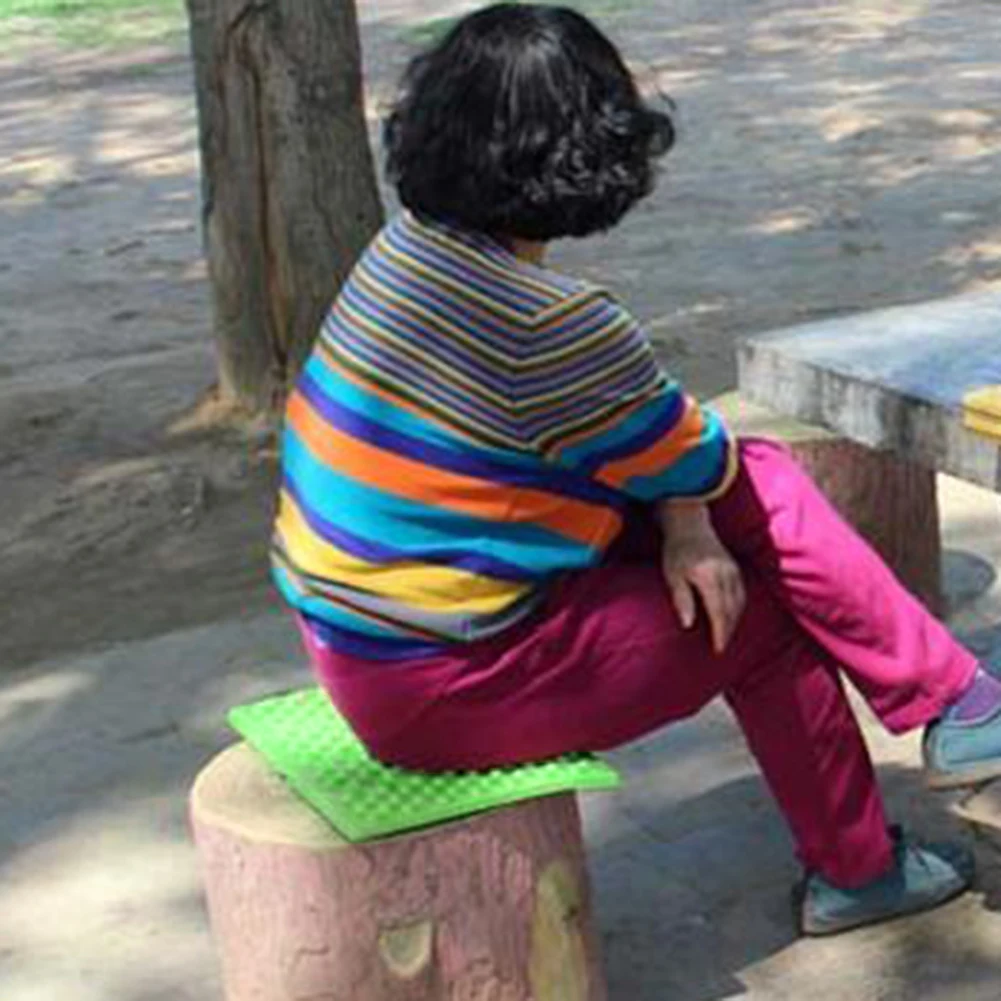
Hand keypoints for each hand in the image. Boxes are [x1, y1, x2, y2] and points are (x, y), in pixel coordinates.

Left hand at [659, 503, 745, 653]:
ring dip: (734, 621)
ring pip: (739, 602)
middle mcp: (726, 575)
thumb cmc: (676, 551)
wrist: (689, 525)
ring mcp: (733, 570)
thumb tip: (688, 625)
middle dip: (727, 630)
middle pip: (731, 610)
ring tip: (725, 636)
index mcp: (710, 578)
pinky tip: (731, 615)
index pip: (719, 612)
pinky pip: (741, 592)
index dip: (719, 632)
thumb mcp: (672, 575)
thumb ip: (681, 599)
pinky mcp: (735, 568)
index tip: (717, 649)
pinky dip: (738, 607)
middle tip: (720, 648)